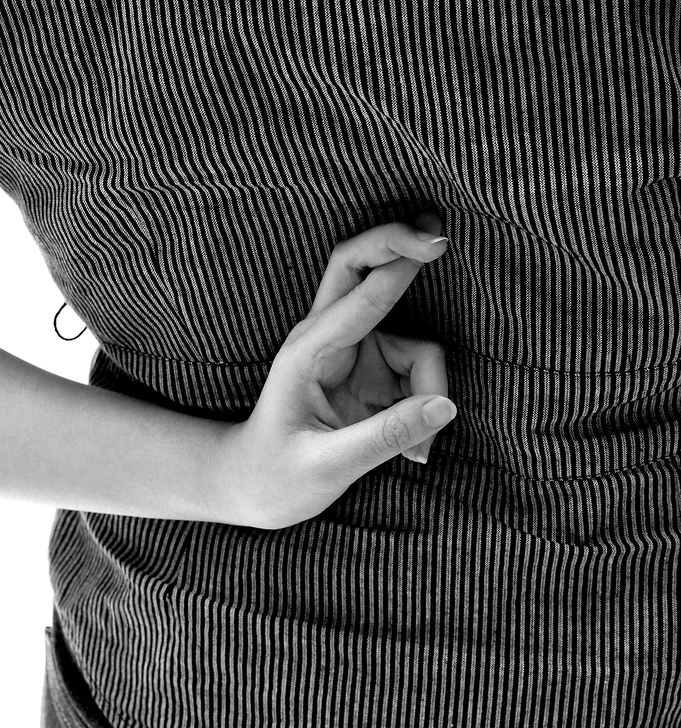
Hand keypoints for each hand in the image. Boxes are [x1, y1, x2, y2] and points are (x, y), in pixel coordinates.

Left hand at [211, 210, 456, 528]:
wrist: (251, 491)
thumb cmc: (274, 479)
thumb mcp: (327, 467)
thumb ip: (385, 436)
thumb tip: (445, 407)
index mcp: (307, 352)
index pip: (357, 293)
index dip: (396, 263)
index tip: (432, 243)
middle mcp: (330, 340)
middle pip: (362, 267)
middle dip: (401, 247)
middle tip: (440, 236)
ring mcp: (355, 354)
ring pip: (416, 346)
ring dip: (430, 388)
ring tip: (416, 453)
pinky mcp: (373, 374)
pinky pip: (419, 374)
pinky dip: (426, 408)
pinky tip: (413, 452)